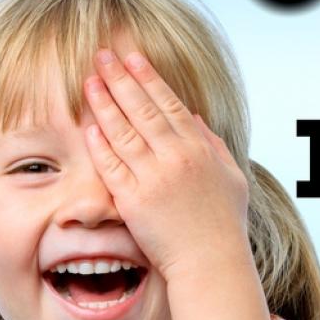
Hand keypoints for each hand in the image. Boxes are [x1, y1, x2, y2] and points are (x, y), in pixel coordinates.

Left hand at [83, 48, 250, 282]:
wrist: (210, 263)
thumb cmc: (223, 224)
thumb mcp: (231, 177)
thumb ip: (213, 145)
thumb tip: (195, 119)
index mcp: (198, 149)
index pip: (169, 103)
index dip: (148, 77)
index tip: (133, 57)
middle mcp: (175, 158)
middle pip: (142, 108)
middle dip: (120, 78)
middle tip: (102, 56)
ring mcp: (153, 178)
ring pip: (123, 132)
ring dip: (104, 103)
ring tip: (89, 81)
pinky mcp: (133, 201)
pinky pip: (112, 166)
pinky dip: (99, 145)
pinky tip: (88, 125)